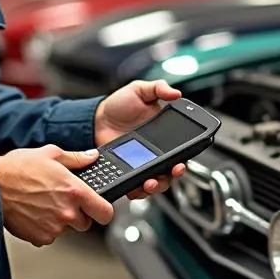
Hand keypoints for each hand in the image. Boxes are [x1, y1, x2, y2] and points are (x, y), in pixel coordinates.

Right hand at [0, 145, 113, 246]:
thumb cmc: (17, 169)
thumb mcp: (50, 154)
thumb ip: (76, 158)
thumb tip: (91, 156)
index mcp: (75, 191)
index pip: (106, 213)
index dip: (104, 210)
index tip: (100, 208)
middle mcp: (67, 212)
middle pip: (86, 223)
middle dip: (78, 214)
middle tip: (61, 200)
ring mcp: (54, 227)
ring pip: (67, 229)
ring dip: (60, 220)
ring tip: (44, 203)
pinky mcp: (40, 238)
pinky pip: (50, 236)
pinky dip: (45, 228)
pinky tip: (35, 213)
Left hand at [94, 79, 186, 200]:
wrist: (95, 119)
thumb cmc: (117, 105)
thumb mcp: (139, 90)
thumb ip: (158, 88)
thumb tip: (177, 93)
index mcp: (163, 134)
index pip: (180, 151)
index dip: (184, 159)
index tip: (181, 162)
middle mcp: (155, 152)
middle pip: (170, 171)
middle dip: (173, 175)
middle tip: (171, 172)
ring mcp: (141, 163)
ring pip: (156, 181)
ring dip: (157, 185)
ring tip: (151, 182)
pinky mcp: (127, 171)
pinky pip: (136, 186)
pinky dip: (138, 190)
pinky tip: (137, 187)